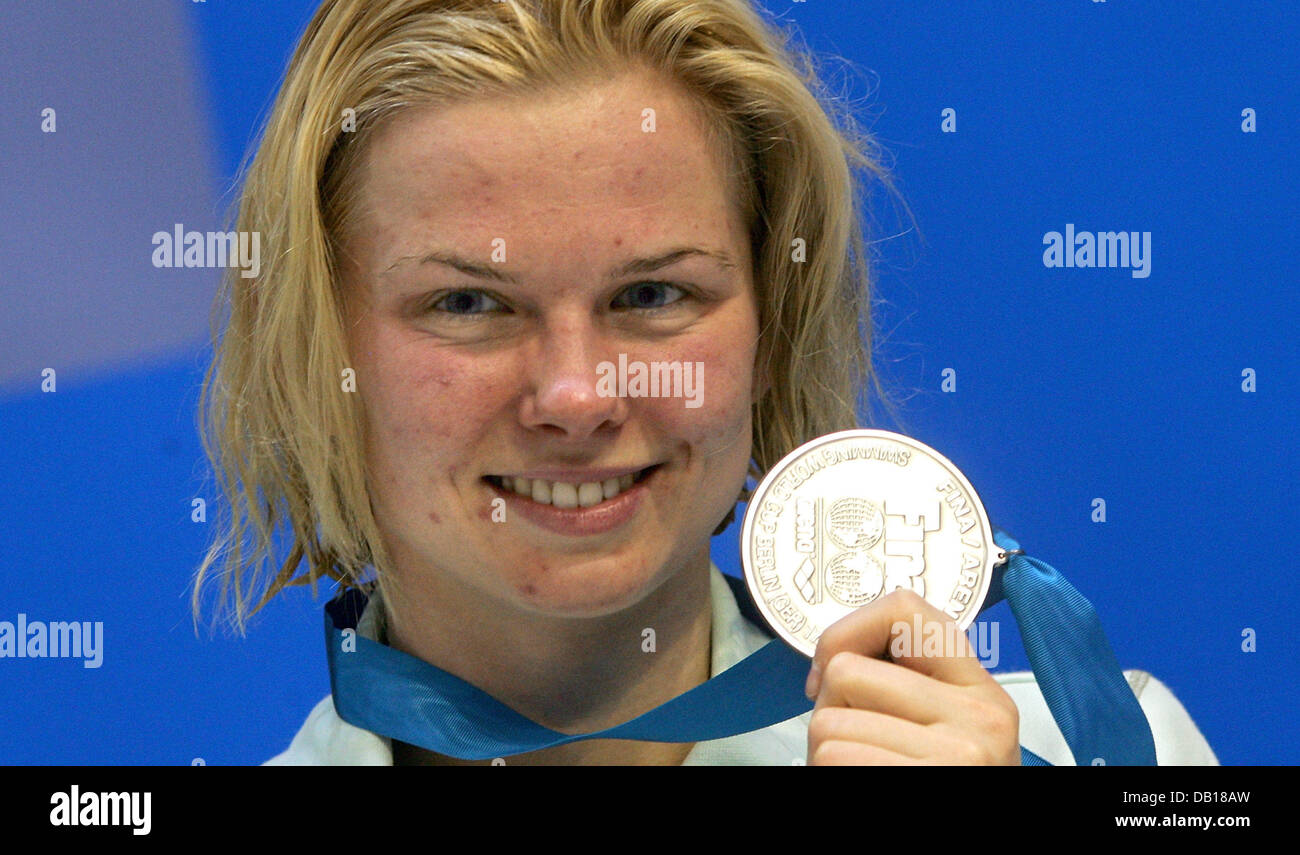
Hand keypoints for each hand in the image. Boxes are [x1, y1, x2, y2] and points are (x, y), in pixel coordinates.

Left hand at [804, 589, 1019, 764]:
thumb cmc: (935, 779)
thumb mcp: (945, 731)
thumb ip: (908, 686)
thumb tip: (833, 657)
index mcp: (982, 692)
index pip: (906, 608)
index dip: (847, 631)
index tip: (833, 669)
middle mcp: (980, 719)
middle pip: (846, 672)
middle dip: (830, 710)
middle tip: (856, 746)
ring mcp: (956, 757)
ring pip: (826, 725)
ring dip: (825, 755)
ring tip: (862, 773)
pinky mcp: (922, 785)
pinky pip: (831, 760)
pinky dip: (826, 778)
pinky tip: (859, 788)